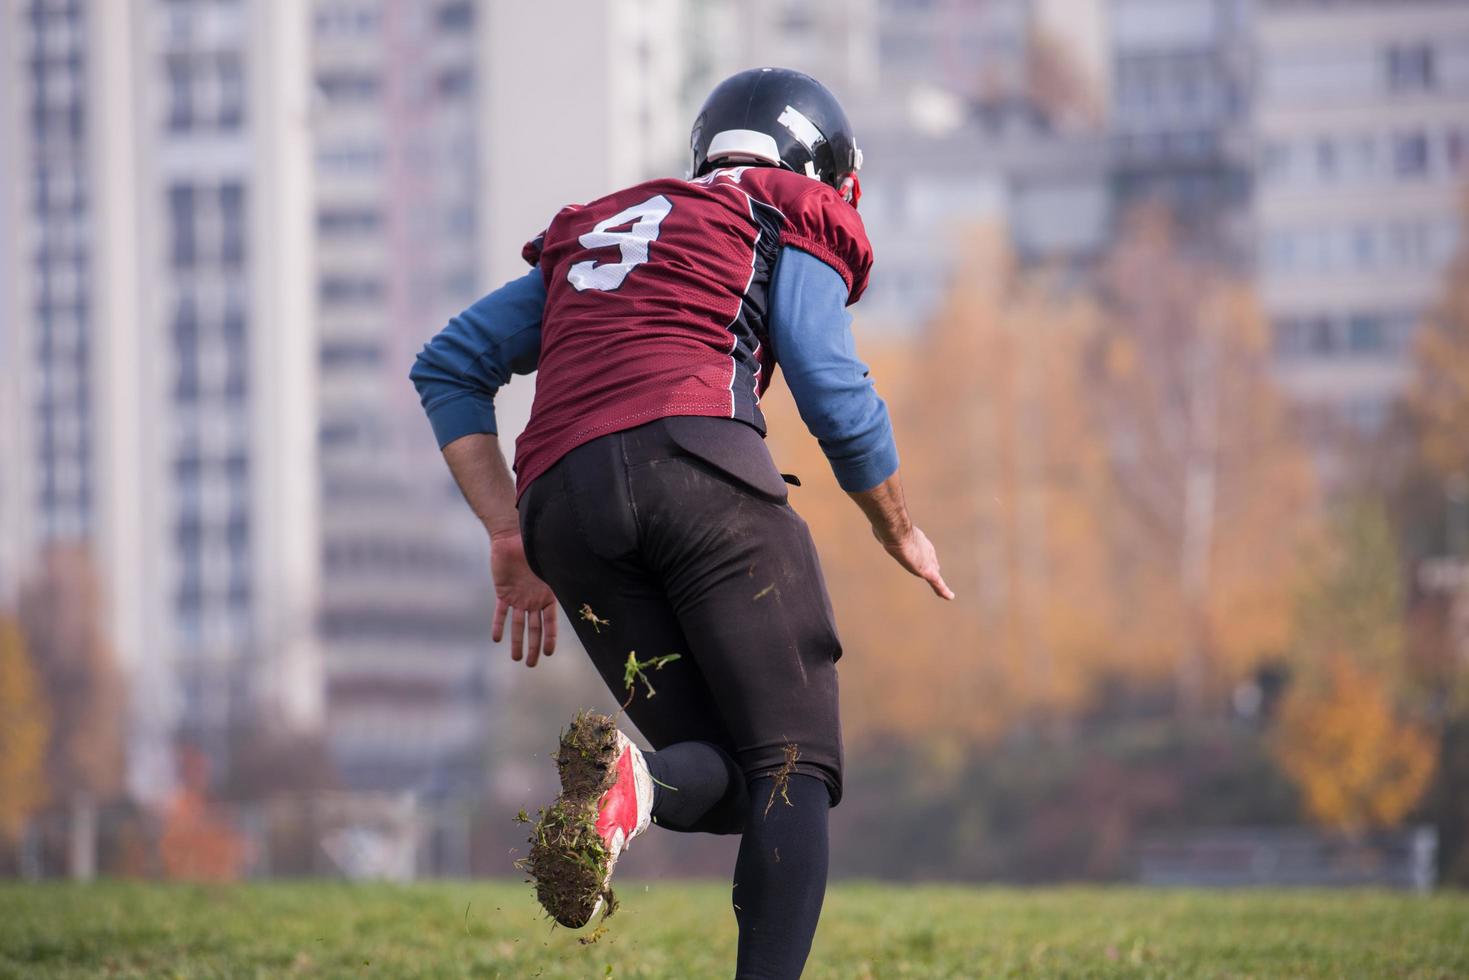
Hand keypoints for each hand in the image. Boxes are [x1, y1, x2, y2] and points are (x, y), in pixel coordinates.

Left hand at [490, 533, 558, 665]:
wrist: (512, 536)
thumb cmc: (534, 546)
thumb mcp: (550, 562)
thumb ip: (559, 572)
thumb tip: (584, 571)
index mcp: (548, 595)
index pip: (550, 622)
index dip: (549, 638)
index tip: (549, 653)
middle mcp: (534, 600)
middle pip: (534, 628)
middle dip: (533, 647)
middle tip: (531, 664)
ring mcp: (518, 597)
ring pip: (518, 625)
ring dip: (517, 642)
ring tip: (517, 658)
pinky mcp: (503, 593)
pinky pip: (500, 612)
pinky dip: (498, 625)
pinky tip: (497, 639)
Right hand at [876, 524, 954, 599]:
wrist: (897, 533)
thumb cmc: (890, 529)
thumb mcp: (887, 530)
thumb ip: (886, 532)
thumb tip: (876, 529)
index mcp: (918, 541)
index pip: (926, 550)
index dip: (928, 556)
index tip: (930, 561)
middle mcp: (926, 550)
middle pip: (932, 561)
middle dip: (934, 567)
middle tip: (938, 573)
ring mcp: (927, 561)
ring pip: (935, 575)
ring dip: (939, 584)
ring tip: (945, 593)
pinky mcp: (927, 571)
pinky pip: (938, 583)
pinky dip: (944, 591)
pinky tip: (950, 597)